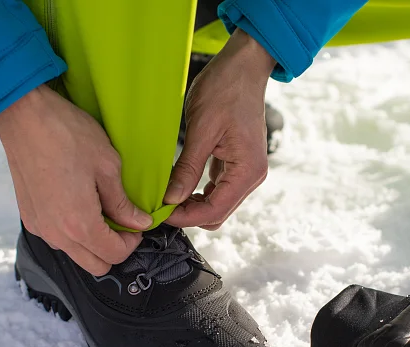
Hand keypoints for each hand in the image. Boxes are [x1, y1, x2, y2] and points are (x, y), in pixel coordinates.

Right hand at [0, 85, 152, 274]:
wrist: (23, 116)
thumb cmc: (67, 134)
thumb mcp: (107, 166)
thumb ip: (123, 202)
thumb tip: (139, 223)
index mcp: (79, 224)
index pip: (114, 255)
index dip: (132, 242)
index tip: (136, 223)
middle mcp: (57, 234)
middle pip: (95, 265)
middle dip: (113, 249)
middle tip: (122, 222)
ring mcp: (40, 227)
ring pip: (74, 254)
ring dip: (92, 243)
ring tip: (100, 211)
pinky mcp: (29, 216)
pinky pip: (57, 238)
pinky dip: (72, 232)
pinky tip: (78, 205)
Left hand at [164, 29, 275, 229]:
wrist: (244, 65)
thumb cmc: (226, 89)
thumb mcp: (202, 129)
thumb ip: (188, 168)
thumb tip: (172, 199)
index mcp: (247, 171)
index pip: (214, 211)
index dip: (185, 217)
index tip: (159, 212)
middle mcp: (251, 176)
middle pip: (216, 213)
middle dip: (187, 214)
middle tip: (157, 206)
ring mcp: (245, 170)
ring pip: (216, 204)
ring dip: (191, 205)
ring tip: (165, 196)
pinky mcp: (237, 163)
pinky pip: (217, 188)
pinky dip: (198, 192)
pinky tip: (178, 184)